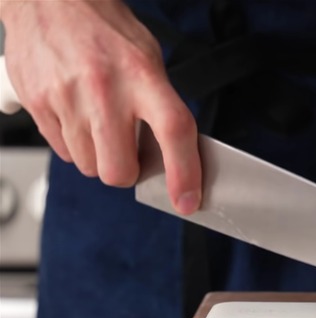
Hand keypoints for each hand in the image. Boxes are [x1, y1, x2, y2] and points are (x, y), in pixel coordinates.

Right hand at [1, 0, 200, 213]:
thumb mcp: (148, 60)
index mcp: (142, 75)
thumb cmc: (104, 29)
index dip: (184, 173)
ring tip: (100, 122)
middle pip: (118, 171)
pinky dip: (75, 144)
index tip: (187, 199)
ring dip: (99, 156)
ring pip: (89, 167)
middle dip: (127, 172)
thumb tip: (173, 155)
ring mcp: (66, 98)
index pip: (173, 132)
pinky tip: (79, 116)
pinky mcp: (37, 104)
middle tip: (130, 152)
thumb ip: (160, 107)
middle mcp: (104, 89)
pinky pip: (62, 152)